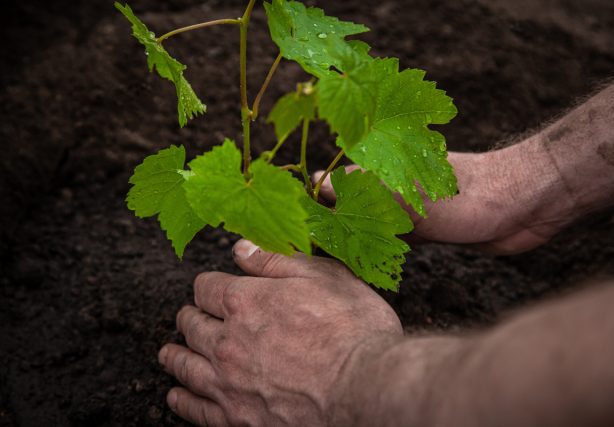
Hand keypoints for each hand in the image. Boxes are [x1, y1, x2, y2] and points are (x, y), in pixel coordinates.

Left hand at [158, 240, 402, 425]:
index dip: (208, 285)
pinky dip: (182, 400)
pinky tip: (176, 395)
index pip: (206, 287)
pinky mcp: (238, 419)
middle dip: (189, 317)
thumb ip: (275, 261)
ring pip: (185, 365)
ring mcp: (229, 383)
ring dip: (175, 355)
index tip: (212, 288)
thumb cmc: (352, 328)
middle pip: (191, 325)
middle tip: (189, 318)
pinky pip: (195, 409)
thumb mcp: (323, 275)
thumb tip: (241, 248)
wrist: (367, 388)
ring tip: (169, 352)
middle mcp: (227, 342)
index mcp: (244, 301)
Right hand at [314, 140, 573, 253]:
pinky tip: (365, 265)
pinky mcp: (428, 229)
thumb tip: (320, 187)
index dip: (314, 198)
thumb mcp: (414, 197)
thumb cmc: (471, 193)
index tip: (294, 219)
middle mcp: (395, 185)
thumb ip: (367, 197)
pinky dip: (379, 251)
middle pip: (351, 203)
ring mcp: (411, 208)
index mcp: (388, 168)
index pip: (337, 180)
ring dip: (354, 238)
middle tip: (307, 246)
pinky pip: (394, 240)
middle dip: (331, 222)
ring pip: (371, 223)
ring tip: (328, 258)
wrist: (528, 204)